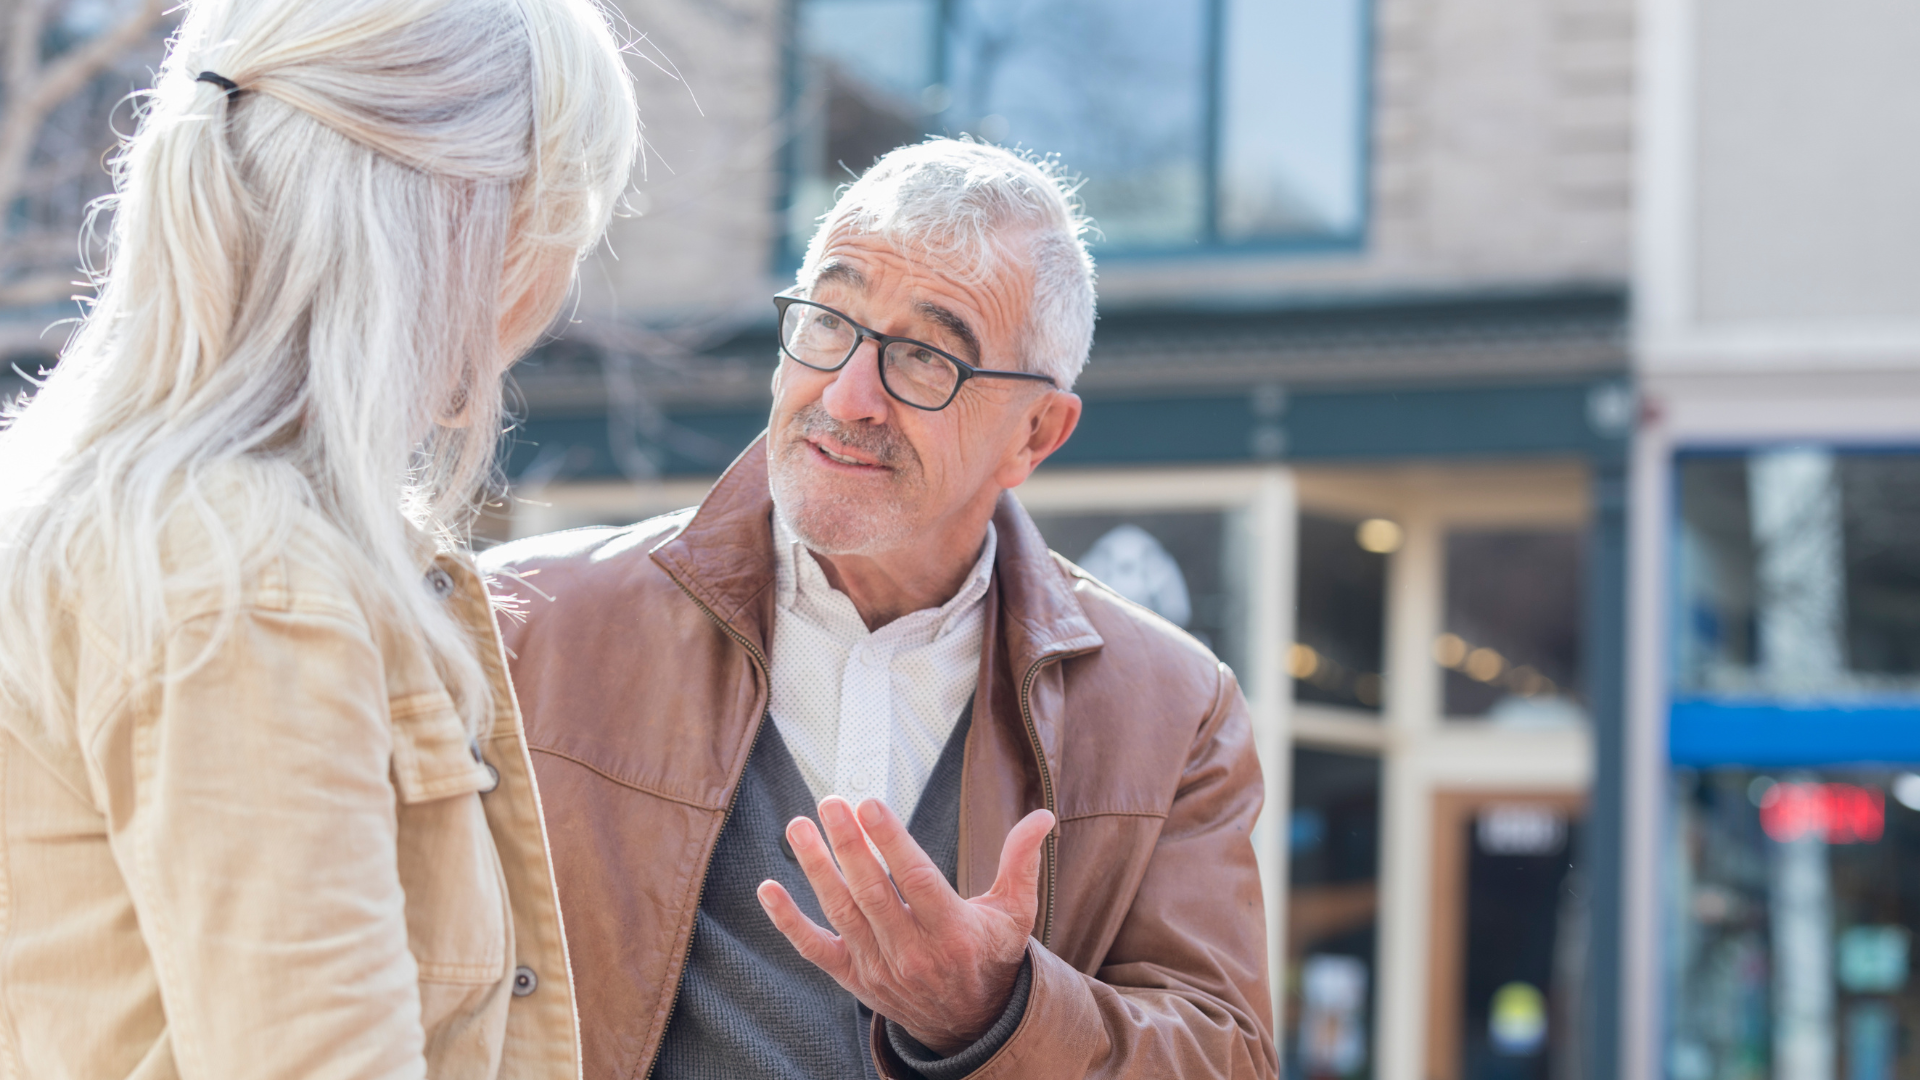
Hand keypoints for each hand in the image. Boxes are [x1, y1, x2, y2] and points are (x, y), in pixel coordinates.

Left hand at [757, 795, 1054, 1054]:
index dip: (891, 841)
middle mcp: (913, 953)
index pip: (916, 880)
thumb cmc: (990, 955)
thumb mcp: (1015, 914)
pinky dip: (788, 921)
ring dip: (816, 868)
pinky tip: (767, 888)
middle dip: (848, 845)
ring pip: (841, 913)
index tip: (869, 805)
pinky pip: (814, 949)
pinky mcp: (854, 979)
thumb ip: (1022, 863)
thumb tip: (1043, 816)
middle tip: (830, 802)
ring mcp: (879, 968)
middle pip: (873, 893)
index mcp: (954, 932)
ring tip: (798, 826)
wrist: (970, 1024)